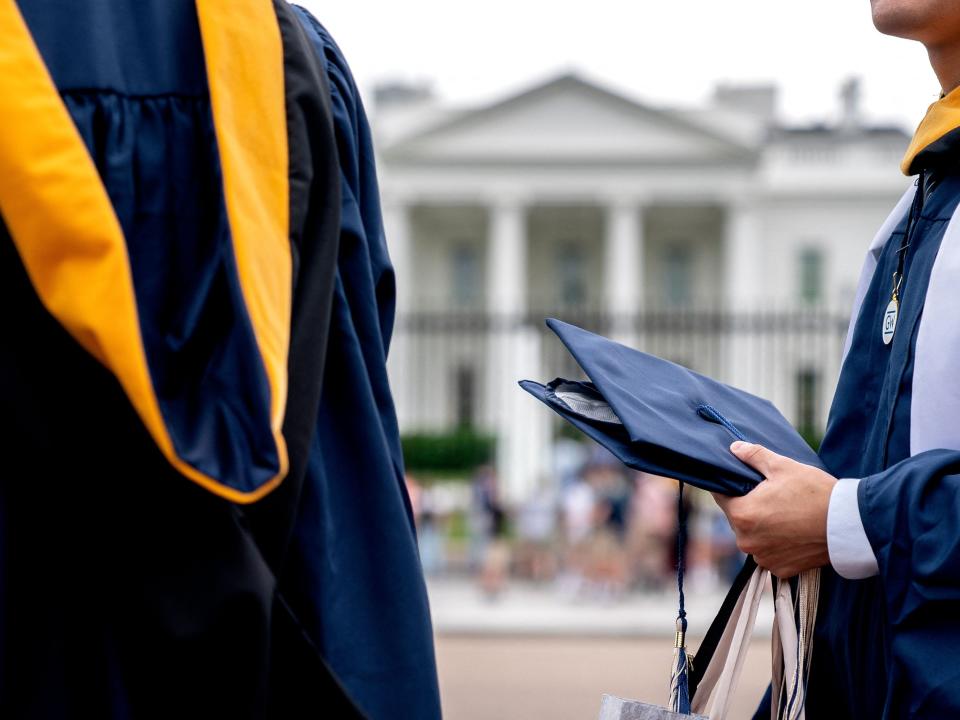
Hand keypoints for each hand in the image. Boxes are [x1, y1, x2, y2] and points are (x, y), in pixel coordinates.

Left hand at [713, 441, 836, 578]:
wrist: (849, 525)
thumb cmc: (815, 493)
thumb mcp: (783, 466)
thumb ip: (754, 456)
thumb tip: (734, 448)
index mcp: (741, 514)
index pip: (721, 497)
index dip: (732, 487)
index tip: (746, 483)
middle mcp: (746, 541)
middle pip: (738, 518)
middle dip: (750, 506)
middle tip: (773, 496)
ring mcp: (763, 557)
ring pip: (753, 536)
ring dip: (763, 527)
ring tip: (786, 514)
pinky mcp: (781, 569)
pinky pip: (770, 553)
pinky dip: (778, 544)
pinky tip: (794, 532)